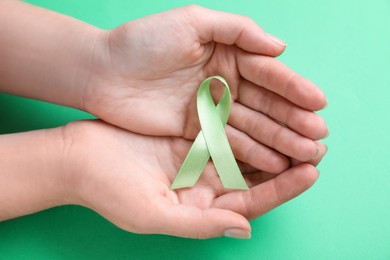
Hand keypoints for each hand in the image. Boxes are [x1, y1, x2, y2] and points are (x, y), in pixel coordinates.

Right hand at [63, 120, 324, 238]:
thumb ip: (201, 224)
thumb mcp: (154, 214)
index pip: (251, 202)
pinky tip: (264, 111)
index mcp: (200, 208)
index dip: (282, 189)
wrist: (78, 157)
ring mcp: (197, 157)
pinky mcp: (188, 134)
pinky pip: (224, 128)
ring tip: (300, 127)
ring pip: (244, 151)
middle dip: (286, 163)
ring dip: (271, 140)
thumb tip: (245, 229)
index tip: (310, 172)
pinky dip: (245, 122)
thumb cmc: (109, 191)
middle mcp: (203, 184)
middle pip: (254, 176)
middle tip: (316, 145)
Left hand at [86, 5, 327, 173]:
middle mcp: (224, 83)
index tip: (318, 102)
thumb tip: (280, 46)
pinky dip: (251, 153)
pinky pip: (229, 143)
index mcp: (227, 55)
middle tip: (319, 136)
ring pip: (252, 126)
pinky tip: (274, 163)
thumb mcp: (192, 22)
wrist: (103, 73)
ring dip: (280, 140)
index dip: (293, 87)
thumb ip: (238, 30)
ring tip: (306, 154)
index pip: (268, 73)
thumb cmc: (143, 42)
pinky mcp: (196, 131)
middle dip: (293, 119)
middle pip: (266, 104)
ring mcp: (211, 109)